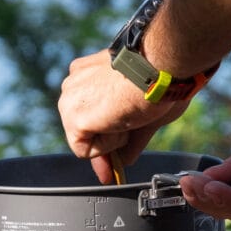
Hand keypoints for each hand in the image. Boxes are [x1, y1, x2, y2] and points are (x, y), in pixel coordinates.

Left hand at [58, 49, 189, 182]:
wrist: (159, 70)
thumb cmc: (160, 81)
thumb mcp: (143, 113)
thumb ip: (130, 138)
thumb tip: (125, 160)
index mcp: (88, 72)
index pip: (89, 112)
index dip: (101, 135)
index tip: (111, 159)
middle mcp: (74, 82)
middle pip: (83, 128)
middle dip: (102, 145)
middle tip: (119, 154)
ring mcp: (70, 99)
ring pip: (84, 139)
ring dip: (111, 137)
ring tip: (130, 114)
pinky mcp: (74, 118)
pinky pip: (86, 150)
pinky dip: (108, 146)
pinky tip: (122, 120)